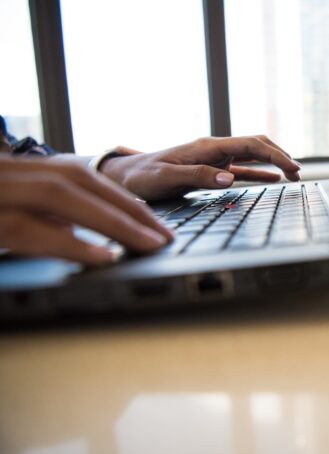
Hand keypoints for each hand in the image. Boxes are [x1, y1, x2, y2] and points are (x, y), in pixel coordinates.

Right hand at [0, 156, 172, 265]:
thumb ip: (38, 216)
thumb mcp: (9, 210)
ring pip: (57, 195)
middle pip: (76, 181)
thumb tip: (71, 230)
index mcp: (17, 171)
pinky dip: (69, 243)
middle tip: (164, 237)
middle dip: (126, 209)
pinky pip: (26, 228)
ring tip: (149, 245)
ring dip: (109, 221)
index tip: (156, 224)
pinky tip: (104, 258)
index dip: (121, 200)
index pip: (80, 178)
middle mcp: (6, 173)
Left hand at [100, 135, 300, 200]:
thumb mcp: (166, 177)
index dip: (275, 155)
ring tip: (292, 174)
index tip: (293, 168)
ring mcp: (213, 159)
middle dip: (280, 155)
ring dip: (273, 162)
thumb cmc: (141, 177)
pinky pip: (241, 169)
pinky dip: (259, 172)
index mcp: (206, 147)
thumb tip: (229, 179)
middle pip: (256, 145)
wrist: (123, 177)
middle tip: (298, 172)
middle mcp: (213, 149)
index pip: (250, 144)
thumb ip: (197, 176)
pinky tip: (272, 179)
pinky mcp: (210, 170)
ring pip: (252, 155)